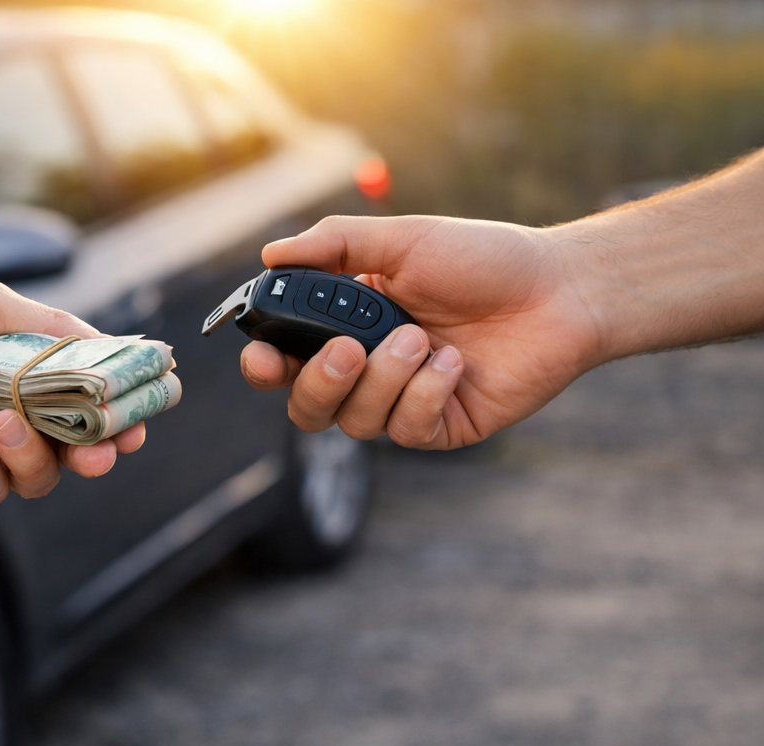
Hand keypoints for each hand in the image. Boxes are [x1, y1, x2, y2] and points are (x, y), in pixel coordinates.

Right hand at [239, 213, 598, 449]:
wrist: (558, 290)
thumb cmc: (484, 259)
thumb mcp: (404, 240)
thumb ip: (335, 245)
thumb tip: (270, 254)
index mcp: (350, 325)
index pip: (287, 360)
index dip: (266, 366)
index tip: (262, 357)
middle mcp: (370, 370)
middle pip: (310, 407)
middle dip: (319, 383)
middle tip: (348, 350)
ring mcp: (404, 403)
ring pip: (357, 422)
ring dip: (385, 379)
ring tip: (425, 339)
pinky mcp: (441, 428)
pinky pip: (406, 430)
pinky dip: (424, 394)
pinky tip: (454, 364)